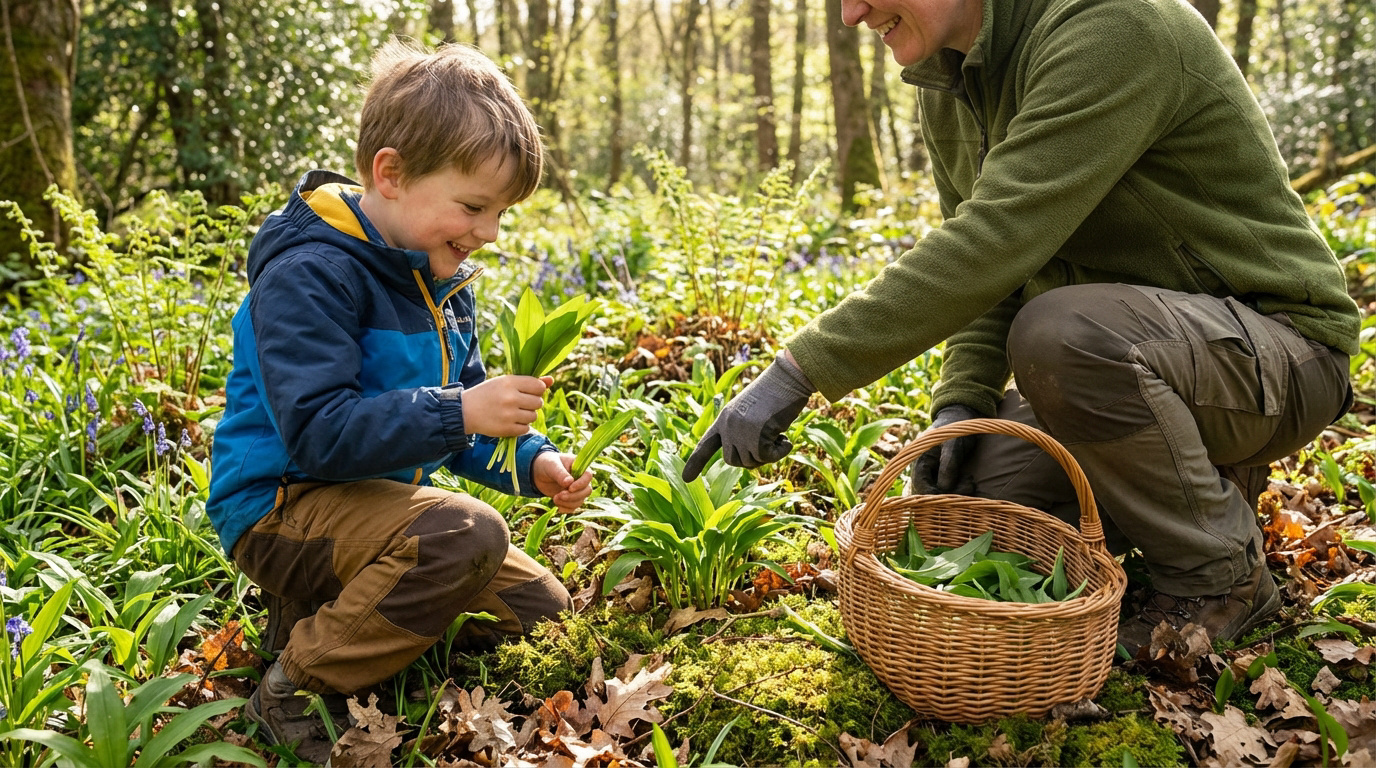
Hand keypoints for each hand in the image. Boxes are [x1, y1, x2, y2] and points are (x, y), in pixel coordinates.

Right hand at [460, 375, 553, 436]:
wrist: (464, 412)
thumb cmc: (487, 394)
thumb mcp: (504, 382)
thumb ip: (529, 382)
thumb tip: (552, 380)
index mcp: (509, 382)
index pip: (538, 386)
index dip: (537, 390)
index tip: (528, 392)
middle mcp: (511, 398)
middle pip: (538, 402)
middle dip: (532, 403)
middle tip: (519, 403)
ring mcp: (509, 415)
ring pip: (534, 416)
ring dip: (527, 416)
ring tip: (514, 413)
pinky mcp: (507, 429)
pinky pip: (526, 428)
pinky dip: (521, 427)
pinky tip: (510, 422)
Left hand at [533, 451, 592, 512]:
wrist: (539, 473)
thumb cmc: (547, 464)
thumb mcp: (552, 465)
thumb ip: (560, 473)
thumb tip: (569, 482)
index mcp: (579, 467)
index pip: (588, 476)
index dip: (581, 484)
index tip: (570, 488)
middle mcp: (581, 479)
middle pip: (586, 491)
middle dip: (573, 496)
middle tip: (559, 495)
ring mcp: (577, 490)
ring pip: (580, 501)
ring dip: (568, 503)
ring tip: (554, 498)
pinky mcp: (571, 498)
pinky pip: (573, 507)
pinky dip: (566, 509)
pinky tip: (557, 506)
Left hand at [682, 351, 814, 480]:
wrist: (786, 378)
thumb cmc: (775, 394)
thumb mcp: (751, 412)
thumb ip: (742, 433)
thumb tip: (748, 462)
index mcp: (723, 419)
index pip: (706, 444)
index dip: (696, 462)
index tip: (686, 479)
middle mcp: (727, 426)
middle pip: (733, 461)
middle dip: (751, 459)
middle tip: (768, 443)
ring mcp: (740, 432)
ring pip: (752, 462)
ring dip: (769, 453)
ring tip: (777, 432)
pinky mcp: (756, 436)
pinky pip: (768, 458)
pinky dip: (781, 451)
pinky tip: (785, 437)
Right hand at [909, 404, 980, 494]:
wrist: (960, 418)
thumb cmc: (955, 429)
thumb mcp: (953, 444)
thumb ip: (948, 464)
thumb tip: (944, 487)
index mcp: (919, 461)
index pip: (921, 486)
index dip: (935, 496)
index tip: (954, 498)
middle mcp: (923, 471)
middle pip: (930, 493)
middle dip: (950, 494)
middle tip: (969, 486)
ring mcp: (933, 474)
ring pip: (940, 493)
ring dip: (956, 493)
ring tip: (971, 482)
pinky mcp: (942, 476)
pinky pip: (947, 490)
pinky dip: (958, 489)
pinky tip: (969, 482)